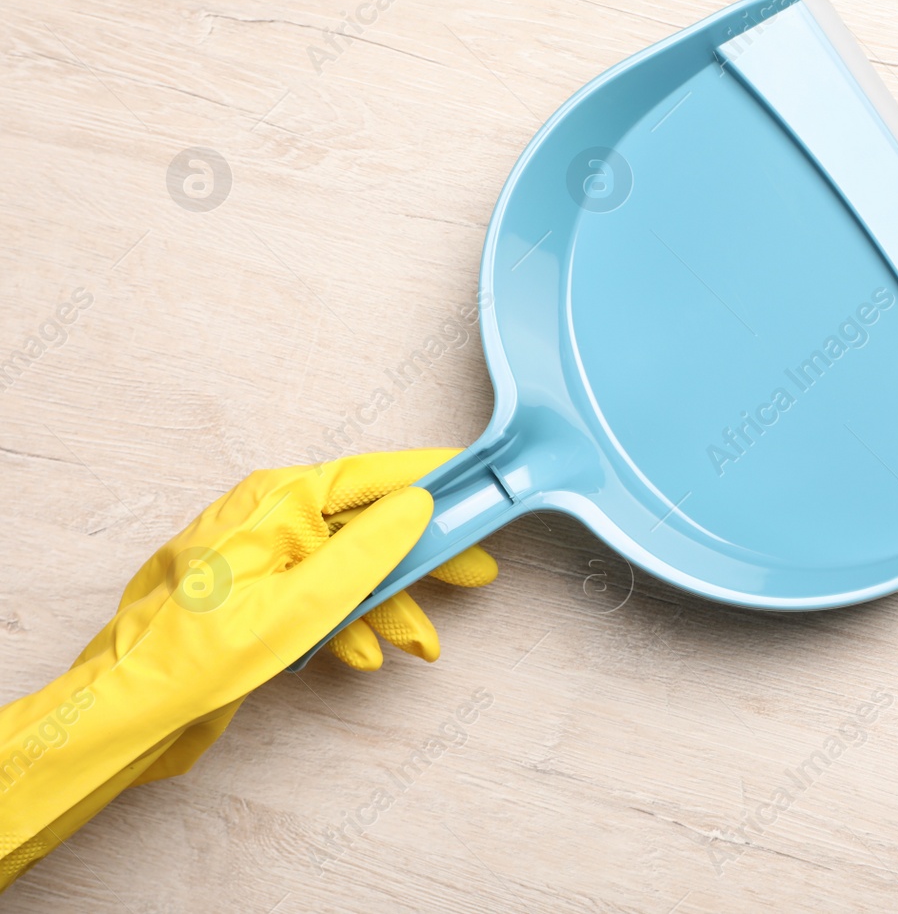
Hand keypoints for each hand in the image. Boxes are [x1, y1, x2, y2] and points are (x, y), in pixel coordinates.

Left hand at [0, 449, 494, 889]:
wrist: (128, 713)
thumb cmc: (195, 658)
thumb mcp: (301, 606)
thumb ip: (367, 553)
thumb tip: (417, 504)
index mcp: (274, 502)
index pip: (371, 476)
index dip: (430, 478)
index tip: (478, 478)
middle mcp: (268, 519)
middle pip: (366, 524)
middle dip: (420, 556)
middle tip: (473, 569)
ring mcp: (260, 558)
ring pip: (347, 569)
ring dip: (387, 606)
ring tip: (422, 644)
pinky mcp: (255, 596)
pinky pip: (319, 597)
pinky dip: (346, 623)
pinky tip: (362, 655)